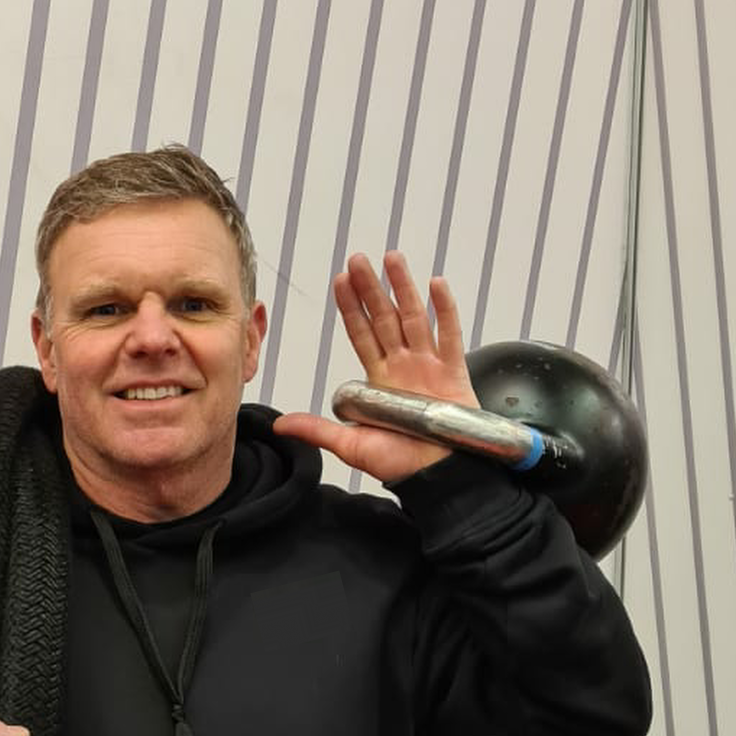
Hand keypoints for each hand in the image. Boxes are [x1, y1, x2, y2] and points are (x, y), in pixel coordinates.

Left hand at [273, 252, 476, 482]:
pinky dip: (445, 310)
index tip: (339, 281)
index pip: (362, 335)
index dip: (350, 308)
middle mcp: (404, 367)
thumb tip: (281, 425)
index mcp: (380, 381)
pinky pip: (450, 335)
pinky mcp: (454, 372)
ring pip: (415, 317)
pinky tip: (436, 284)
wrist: (436, 476)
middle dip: (371, 288)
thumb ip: (318, 430)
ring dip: (404, 287)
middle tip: (359, 259)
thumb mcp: (351, 446)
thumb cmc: (399, 464)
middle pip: (385, 318)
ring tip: (392, 259)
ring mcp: (429, 366)